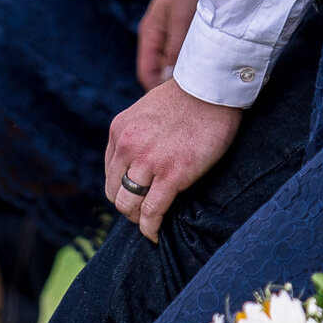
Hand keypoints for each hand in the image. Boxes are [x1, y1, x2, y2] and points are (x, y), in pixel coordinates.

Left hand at [104, 79, 240, 242]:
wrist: (212, 87)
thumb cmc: (188, 97)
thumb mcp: (146, 110)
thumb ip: (136, 134)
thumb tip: (136, 158)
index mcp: (119, 132)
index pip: (110, 174)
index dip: (121, 189)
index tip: (134, 196)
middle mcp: (127, 147)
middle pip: (115, 193)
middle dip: (127, 206)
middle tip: (142, 212)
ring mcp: (148, 162)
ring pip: (129, 205)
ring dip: (137, 219)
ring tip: (149, 223)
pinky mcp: (172, 175)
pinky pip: (152, 212)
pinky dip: (150, 228)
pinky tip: (155, 235)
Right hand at [137, 0, 204, 89]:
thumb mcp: (182, 19)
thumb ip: (175, 49)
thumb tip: (167, 79)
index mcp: (149, 36)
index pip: (146, 74)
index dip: (156, 91)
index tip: (175, 103)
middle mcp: (154, 39)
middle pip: (157, 73)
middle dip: (169, 86)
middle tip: (189, 98)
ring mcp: (166, 37)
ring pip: (169, 66)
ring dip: (180, 75)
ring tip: (197, 85)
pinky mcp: (178, 34)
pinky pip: (179, 56)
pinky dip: (187, 64)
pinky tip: (200, 68)